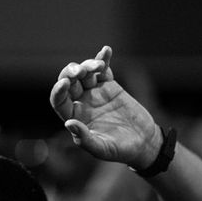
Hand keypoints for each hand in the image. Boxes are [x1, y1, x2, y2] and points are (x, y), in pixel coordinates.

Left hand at [49, 46, 160, 167]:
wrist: (143, 142)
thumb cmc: (119, 149)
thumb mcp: (102, 148)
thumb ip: (84, 138)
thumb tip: (68, 123)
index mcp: (74, 116)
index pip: (59, 100)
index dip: (58, 91)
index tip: (64, 83)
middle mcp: (81, 102)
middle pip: (69, 81)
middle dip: (71, 73)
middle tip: (80, 71)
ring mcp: (95, 91)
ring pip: (85, 73)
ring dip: (88, 66)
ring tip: (97, 67)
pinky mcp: (110, 85)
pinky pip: (104, 70)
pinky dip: (103, 59)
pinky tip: (106, 50)